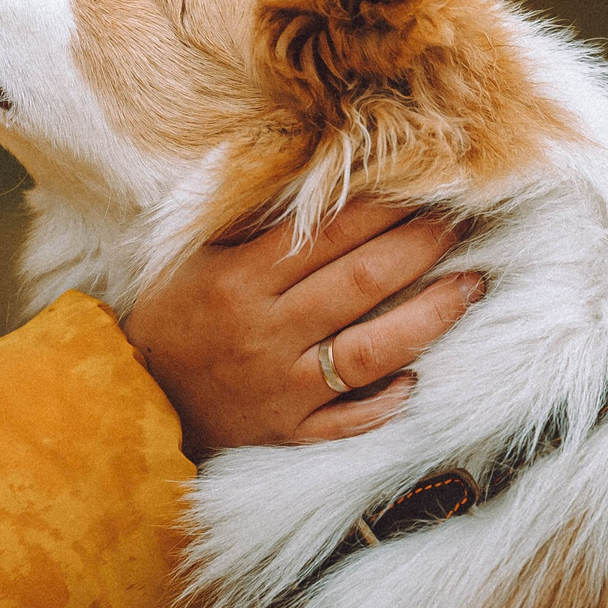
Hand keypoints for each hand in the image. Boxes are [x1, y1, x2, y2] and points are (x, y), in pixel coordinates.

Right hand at [119, 200, 483, 456]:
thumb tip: (316, 175)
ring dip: (429, 316)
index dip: (383, 206)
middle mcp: (266, 331)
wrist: (136, 399)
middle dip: (420, 247)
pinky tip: (421, 375)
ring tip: (471, 286)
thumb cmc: (174, 315)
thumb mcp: (195, 255)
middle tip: (463, 222)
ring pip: (370, 350)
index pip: (327, 233)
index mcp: (240, 279)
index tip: (426, 185)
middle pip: (360, 282)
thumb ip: (251, 219)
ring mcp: (282, 386)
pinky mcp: (290, 432)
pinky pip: (349, 421)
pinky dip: (386, 400)